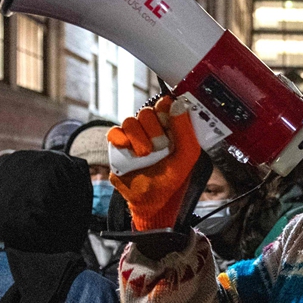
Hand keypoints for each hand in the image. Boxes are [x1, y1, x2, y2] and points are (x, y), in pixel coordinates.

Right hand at [107, 96, 200, 229]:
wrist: (152, 200)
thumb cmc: (172, 177)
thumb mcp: (187, 154)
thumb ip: (185, 129)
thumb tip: (176, 103)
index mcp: (169, 127)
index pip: (164, 104)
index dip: (165, 108)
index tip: (169, 118)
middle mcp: (151, 128)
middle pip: (146, 112)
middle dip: (154, 130)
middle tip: (159, 147)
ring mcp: (133, 136)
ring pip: (130, 121)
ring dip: (138, 137)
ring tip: (145, 155)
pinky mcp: (117, 145)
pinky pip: (114, 132)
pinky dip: (120, 139)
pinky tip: (128, 150)